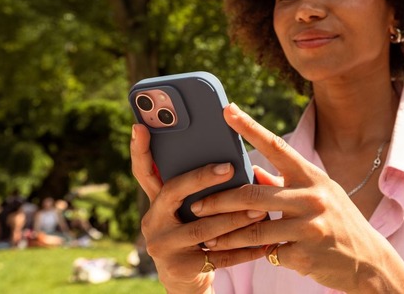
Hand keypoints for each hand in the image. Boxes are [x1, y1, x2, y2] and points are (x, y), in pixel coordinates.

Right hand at [130, 124, 266, 293]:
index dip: (139, 149)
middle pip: (173, 192)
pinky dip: (243, 249)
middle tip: (229, 167)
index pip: (145, 171)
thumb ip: (199, 189)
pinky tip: (263, 242)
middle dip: (202, 177)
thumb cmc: (196, 235)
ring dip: (234, 217)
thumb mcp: (190, 211)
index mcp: (156, 202)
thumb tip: (234, 162)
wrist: (186, 282)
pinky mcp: (180, 268)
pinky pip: (217, 256)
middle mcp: (152, 222)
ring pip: (202, 227)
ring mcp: (163, 246)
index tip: (140, 125)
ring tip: (260, 208)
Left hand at [191, 103, 403, 292]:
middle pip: (253, 194)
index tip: (227, 110)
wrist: (368, 261)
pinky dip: (253, 255)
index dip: (250, 127)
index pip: (276, 146)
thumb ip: (285, 183)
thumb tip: (250, 170)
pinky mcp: (304, 253)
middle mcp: (312, 197)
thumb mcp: (318, 196)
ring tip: (206, 238)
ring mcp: (309, 226)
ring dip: (226, 236)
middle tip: (196, 204)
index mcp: (313, 177)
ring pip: (254, 229)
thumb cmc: (338, 223)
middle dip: (219, 201)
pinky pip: (268, 253)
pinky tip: (239, 258)